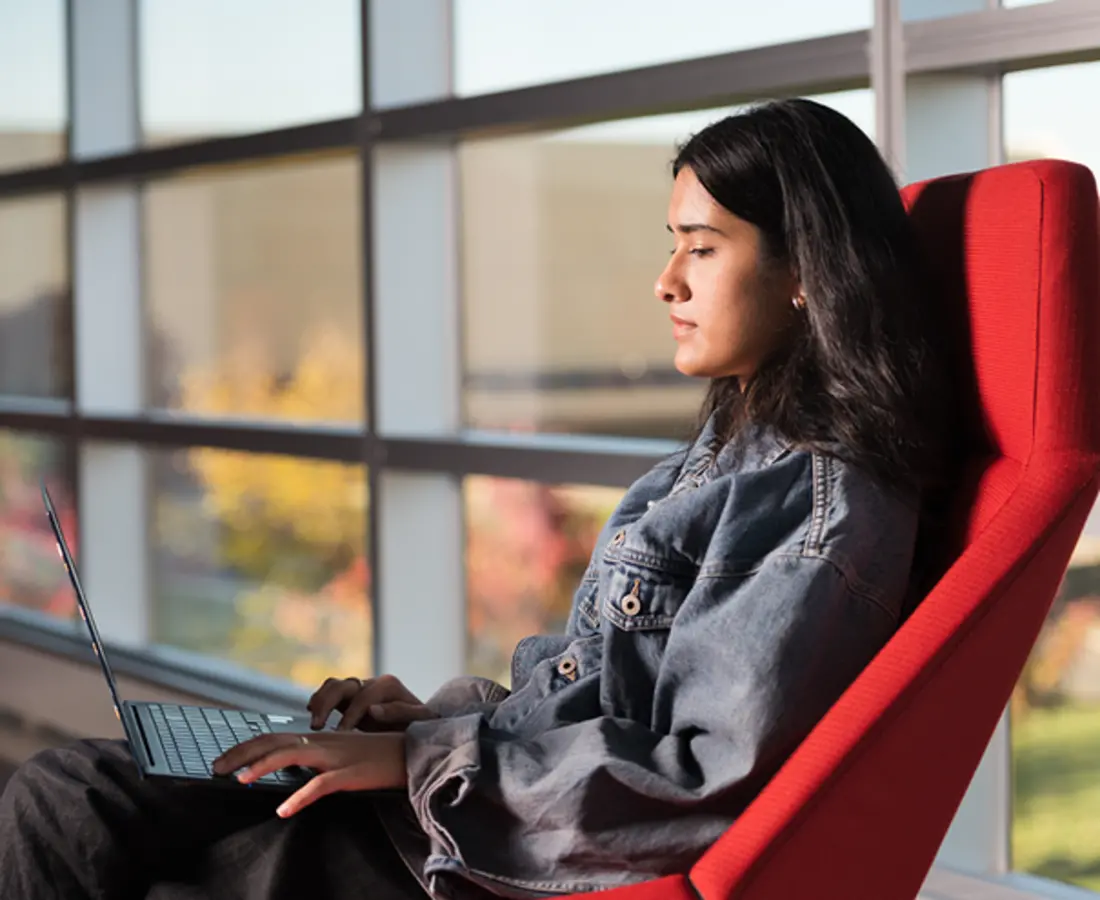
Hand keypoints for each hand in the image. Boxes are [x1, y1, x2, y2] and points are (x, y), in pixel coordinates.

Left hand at [212, 731, 405, 817]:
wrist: (411, 753)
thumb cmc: (377, 757)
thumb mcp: (342, 753)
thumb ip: (316, 758)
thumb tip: (289, 765)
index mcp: (319, 738)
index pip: (274, 737)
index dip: (246, 747)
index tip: (223, 760)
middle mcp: (323, 742)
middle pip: (275, 742)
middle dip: (243, 754)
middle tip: (216, 767)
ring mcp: (336, 756)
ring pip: (293, 756)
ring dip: (264, 766)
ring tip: (240, 780)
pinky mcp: (351, 773)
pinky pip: (321, 785)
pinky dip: (300, 796)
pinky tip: (284, 809)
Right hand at [307, 674, 437, 731]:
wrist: (421, 726)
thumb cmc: (422, 725)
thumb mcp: (421, 719)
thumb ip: (400, 712)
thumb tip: (373, 710)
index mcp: (388, 685)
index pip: (362, 698)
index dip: (350, 716)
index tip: (342, 735)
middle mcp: (372, 683)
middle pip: (343, 685)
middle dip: (327, 704)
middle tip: (317, 726)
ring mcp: (360, 690)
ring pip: (333, 685)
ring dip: (320, 701)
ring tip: (313, 722)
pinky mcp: (351, 700)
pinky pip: (330, 693)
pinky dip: (319, 700)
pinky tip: (312, 713)